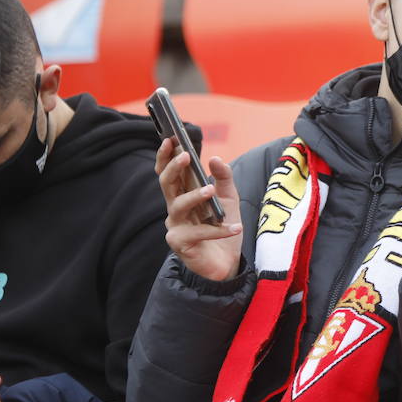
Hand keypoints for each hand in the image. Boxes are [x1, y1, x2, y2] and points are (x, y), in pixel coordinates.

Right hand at [156, 137, 243, 281]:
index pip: (168, 171)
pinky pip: (199, 233)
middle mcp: (175, 208)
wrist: (227, 262)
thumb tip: (214, 158)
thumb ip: (224, 178)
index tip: (171, 138)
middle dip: (174, 167)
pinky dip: (218, 230)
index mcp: (182, 194)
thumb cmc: (223, 227)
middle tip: (185, 155)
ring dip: (195, 196)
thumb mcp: (229, 198)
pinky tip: (235, 228)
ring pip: (178, 205)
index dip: (166, 155)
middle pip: (166, 184)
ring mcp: (175, 226)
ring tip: (210, 190)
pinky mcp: (181, 244)